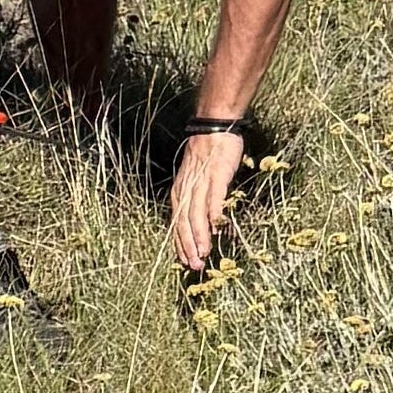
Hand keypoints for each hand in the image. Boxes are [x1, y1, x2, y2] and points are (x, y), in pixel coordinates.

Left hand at [169, 123, 246, 270]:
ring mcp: (201, 182)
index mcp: (180, 192)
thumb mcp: (196, 179)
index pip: (177, 223)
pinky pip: (213, 196)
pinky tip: (216, 226)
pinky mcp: (216, 175)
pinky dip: (213, 211)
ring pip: (196, 214)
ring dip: (199, 235)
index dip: (180, 244)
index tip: (185, 262)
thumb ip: (198, 200)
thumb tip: (206, 225)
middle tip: (194, 266)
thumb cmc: (207, 154)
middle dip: (188, 246)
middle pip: (184, 222)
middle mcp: (186, 189)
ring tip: (203, 253)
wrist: (213, 127)